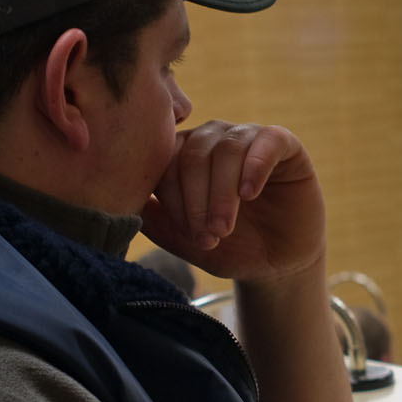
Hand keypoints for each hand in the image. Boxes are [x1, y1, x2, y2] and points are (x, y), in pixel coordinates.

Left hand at [137, 121, 325, 284]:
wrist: (276, 264)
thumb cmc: (227, 248)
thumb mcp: (185, 239)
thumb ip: (152, 218)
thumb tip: (117, 202)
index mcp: (183, 155)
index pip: (166, 161)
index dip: (172, 198)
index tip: (187, 235)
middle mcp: (213, 139)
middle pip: (194, 154)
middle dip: (197, 199)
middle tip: (208, 236)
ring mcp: (249, 137)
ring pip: (227, 148)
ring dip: (223, 192)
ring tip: (224, 227)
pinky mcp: (284, 144)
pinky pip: (268, 140)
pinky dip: (255, 165)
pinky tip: (249, 193)